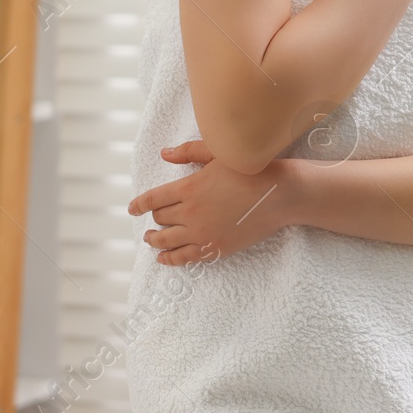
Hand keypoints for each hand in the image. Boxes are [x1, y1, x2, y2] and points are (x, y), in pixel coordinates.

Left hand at [127, 140, 297, 264]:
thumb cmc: (252, 169)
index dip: (139, 204)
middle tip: (153, 219)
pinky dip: (170, 259)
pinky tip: (163, 258)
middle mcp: (191, 212)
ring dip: (155, 240)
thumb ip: (189, 153)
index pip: (153, 199)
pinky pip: (185, 257)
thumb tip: (164, 153)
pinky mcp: (215, 248)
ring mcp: (202, 232)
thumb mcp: (219, 154)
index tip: (132, 208)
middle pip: (161, 218)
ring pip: (166, 240)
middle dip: (154, 218)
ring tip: (151, 239)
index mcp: (189, 187)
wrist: (279, 194)